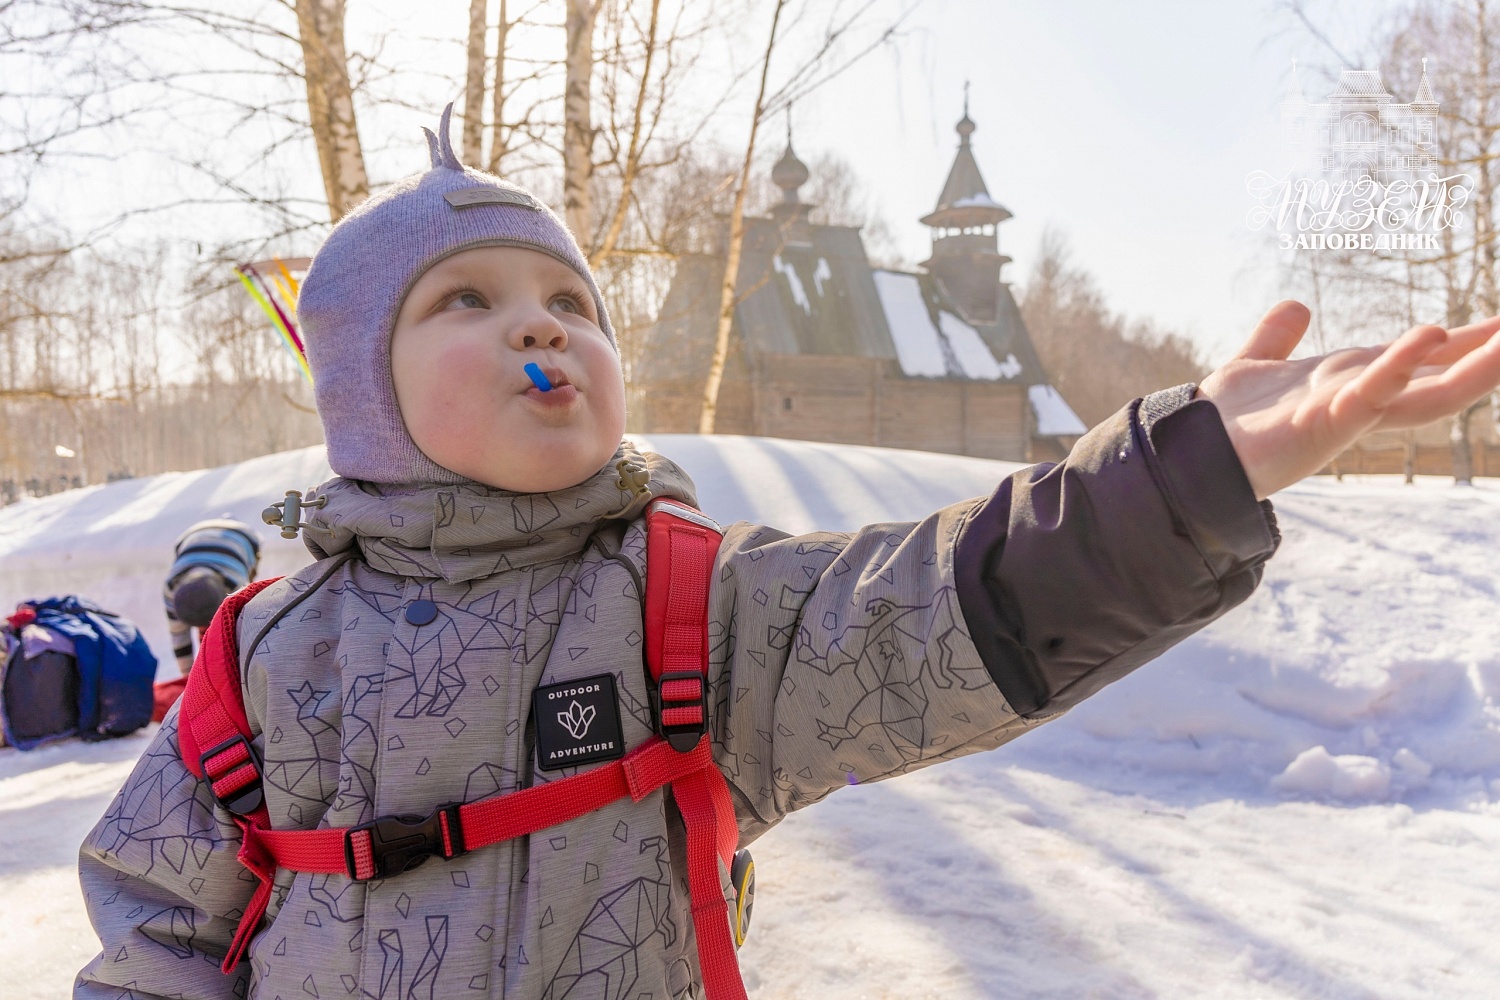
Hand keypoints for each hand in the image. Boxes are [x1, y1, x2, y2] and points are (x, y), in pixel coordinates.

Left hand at [1195, 301, 1499, 499]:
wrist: (1184, 451)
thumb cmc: (1221, 420)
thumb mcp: (1255, 365)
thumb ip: (1275, 338)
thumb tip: (1296, 306)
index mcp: (1348, 385)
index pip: (1421, 362)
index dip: (1466, 344)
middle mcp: (1357, 403)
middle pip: (1439, 381)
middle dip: (1487, 359)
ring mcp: (1344, 417)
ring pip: (1423, 394)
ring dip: (1472, 369)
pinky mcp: (1321, 425)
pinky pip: (1369, 395)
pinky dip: (1399, 367)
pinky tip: (1429, 336)